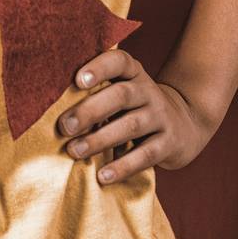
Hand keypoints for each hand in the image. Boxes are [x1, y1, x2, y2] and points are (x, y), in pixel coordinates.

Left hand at [55, 47, 214, 184]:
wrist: (185, 123)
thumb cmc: (136, 106)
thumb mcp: (122, 91)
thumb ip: (95, 93)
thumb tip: (52, 110)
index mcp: (133, 73)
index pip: (119, 61)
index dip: (99, 67)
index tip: (77, 80)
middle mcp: (148, 91)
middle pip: (121, 95)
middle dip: (90, 111)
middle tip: (63, 127)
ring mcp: (161, 117)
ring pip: (131, 125)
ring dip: (100, 139)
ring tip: (74, 151)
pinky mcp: (170, 143)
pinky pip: (146, 154)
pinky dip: (123, 166)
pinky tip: (103, 176)